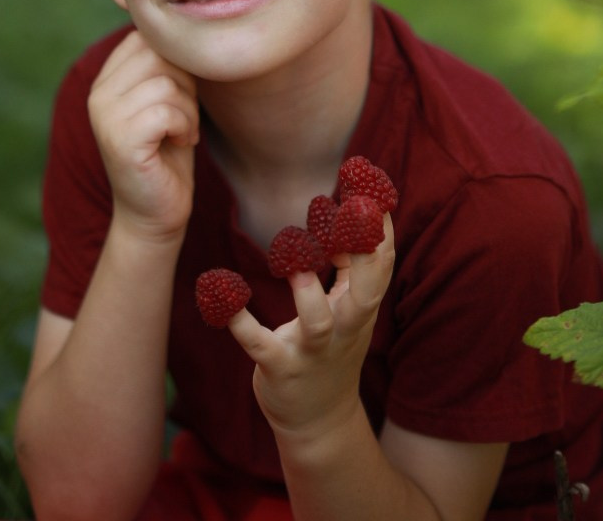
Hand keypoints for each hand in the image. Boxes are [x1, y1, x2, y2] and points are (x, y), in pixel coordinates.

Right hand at [87, 30, 199, 243]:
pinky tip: (180, 144)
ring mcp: (104, 115)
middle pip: (160, 54)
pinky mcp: (119, 139)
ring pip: (166, 81)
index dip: (179, 63)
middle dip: (186, 85)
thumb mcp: (166, 96)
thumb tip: (189, 19)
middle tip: (183, 118)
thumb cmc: (169, 151)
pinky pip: (166, 110)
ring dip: (188, 110)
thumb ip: (164, 62)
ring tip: (181, 132)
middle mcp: (99, 92)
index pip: (151, 37)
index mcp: (107, 76)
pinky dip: (185, 126)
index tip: (179, 98)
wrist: (157, 213)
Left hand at [227, 214, 394, 442]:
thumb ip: (350, 264)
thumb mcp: (349, 308)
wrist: (318, 422)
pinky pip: (259, 344)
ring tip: (296, 263)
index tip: (367, 180)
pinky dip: (240, 322)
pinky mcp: (279, 368)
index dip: (379, 223)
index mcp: (361, 308)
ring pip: (319, 322)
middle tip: (355, 209)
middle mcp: (344, 328)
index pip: (381, 263)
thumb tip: (345, 216)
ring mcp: (312, 351)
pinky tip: (221, 294)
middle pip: (368, 293)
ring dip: (310, 293)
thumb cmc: (333, 350)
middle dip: (366, 253)